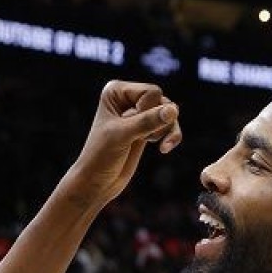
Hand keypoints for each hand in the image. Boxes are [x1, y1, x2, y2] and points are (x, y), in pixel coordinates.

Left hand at [61, 81, 180, 207]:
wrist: (97, 181)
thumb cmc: (102, 155)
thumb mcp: (123, 135)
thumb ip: (148, 121)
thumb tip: (174, 110)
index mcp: (116, 91)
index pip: (151, 91)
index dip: (147, 112)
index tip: (129, 128)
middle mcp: (128, 98)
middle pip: (163, 100)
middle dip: (159, 121)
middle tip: (143, 138)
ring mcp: (138, 113)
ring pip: (170, 113)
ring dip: (169, 130)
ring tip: (163, 146)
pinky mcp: (146, 128)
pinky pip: (170, 125)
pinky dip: (172, 136)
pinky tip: (164, 149)